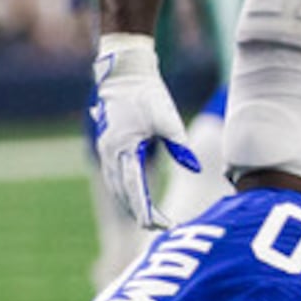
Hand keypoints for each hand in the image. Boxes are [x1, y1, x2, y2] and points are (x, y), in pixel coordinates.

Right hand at [90, 34, 197, 226]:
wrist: (125, 73)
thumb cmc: (148, 94)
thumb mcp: (168, 118)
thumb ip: (180, 145)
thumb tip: (194, 168)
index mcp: (124, 148)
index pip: (135, 188)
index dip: (146, 209)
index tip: (157, 225)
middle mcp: (110, 153)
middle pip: (124, 193)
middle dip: (140, 212)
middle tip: (160, 227)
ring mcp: (106, 149)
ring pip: (117, 186)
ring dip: (131, 203)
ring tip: (150, 218)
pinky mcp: (107, 145)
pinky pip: (114, 175)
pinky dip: (125, 190)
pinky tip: (135, 197)